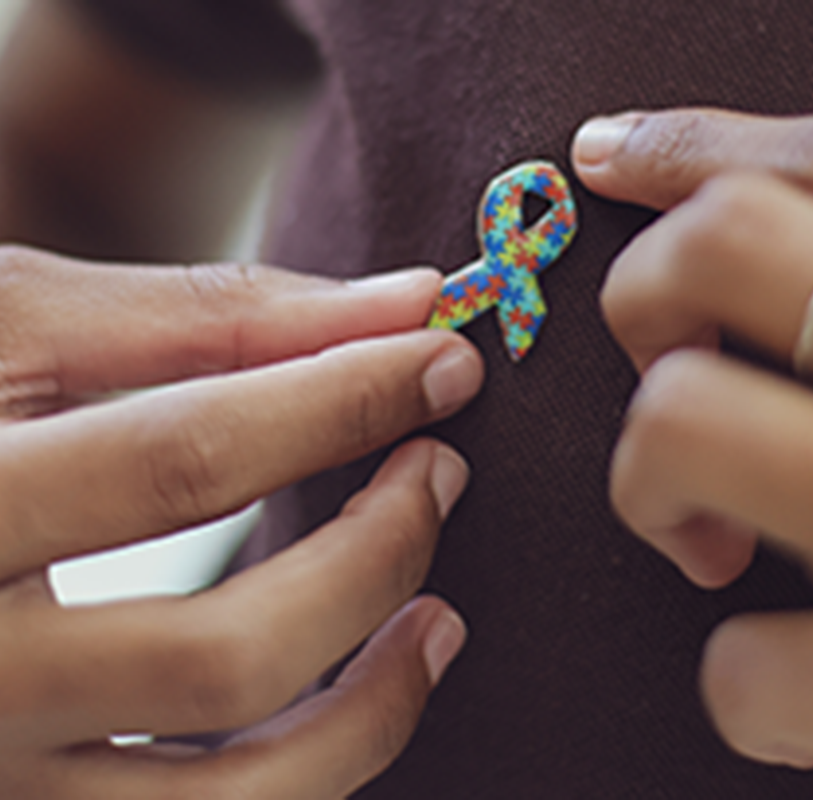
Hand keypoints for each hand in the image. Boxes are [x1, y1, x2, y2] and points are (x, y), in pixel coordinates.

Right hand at [0, 247, 483, 797]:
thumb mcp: (13, 328)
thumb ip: (206, 319)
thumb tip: (405, 303)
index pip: (182, 463)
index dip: (343, 402)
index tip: (446, 356)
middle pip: (222, 654)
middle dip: (376, 548)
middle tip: (443, 466)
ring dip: (378, 704)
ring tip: (442, 610)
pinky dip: (322, 773)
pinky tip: (372, 686)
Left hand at [574, 109, 812, 797]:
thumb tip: (784, 268)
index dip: (697, 146)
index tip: (613, 155)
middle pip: (733, 246)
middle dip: (642, 296)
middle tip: (656, 367)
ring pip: (683, 420)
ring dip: (649, 484)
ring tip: (702, 538)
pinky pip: (738, 660)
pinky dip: (743, 689)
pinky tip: (806, 708)